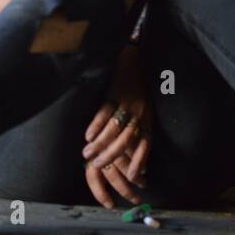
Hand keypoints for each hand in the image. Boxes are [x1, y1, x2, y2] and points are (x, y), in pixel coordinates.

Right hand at [81, 45, 151, 208]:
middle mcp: (139, 113)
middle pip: (127, 140)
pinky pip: (104, 112)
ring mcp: (126, 102)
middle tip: (98, 166)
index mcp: (147, 118)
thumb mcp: (145, 111)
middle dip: (113, 157)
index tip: (134, 178)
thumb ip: (139, 135)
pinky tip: (87, 135)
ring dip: (100, 144)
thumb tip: (142, 166)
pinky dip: (95, 125)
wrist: (136, 56)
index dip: (140, 161)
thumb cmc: (138, 87)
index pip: (145, 144)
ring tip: (87, 154)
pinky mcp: (114, 93)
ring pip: (114, 128)